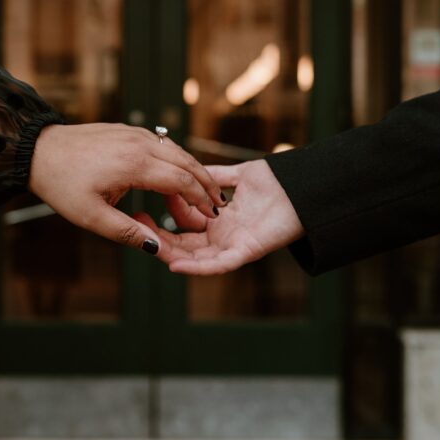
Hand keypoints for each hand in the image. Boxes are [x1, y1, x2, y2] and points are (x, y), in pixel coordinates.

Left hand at [28, 123, 222, 253]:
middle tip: (218, 204)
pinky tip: (179, 176)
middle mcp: (139, 144)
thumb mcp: (92, 218)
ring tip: (204, 192)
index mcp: (134, 165)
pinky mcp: (128, 131)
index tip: (212, 215)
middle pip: (185, 162)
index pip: (181, 180)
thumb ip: (128, 233)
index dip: (200, 199)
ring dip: (193, 171)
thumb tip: (158, 249)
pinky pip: (162, 145)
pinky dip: (176, 161)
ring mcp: (134, 134)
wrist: (39, 151)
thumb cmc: (62, 185)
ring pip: (176, 151)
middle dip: (205, 184)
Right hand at [153, 159, 304, 275]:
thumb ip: (213, 177)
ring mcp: (234, 247)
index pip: (185, 227)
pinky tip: (175, 265)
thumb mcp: (237, 176)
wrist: (302, 187)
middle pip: (186, 246)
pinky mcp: (246, 252)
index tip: (142, 209)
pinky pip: (219, 265)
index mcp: (219, 222)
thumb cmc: (276, 183)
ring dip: (173, 256)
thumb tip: (190, 171)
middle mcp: (224, 238)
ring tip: (150, 250)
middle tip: (137, 229)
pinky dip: (197, 268)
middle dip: (160, 240)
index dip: (164, 220)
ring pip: (197, 259)